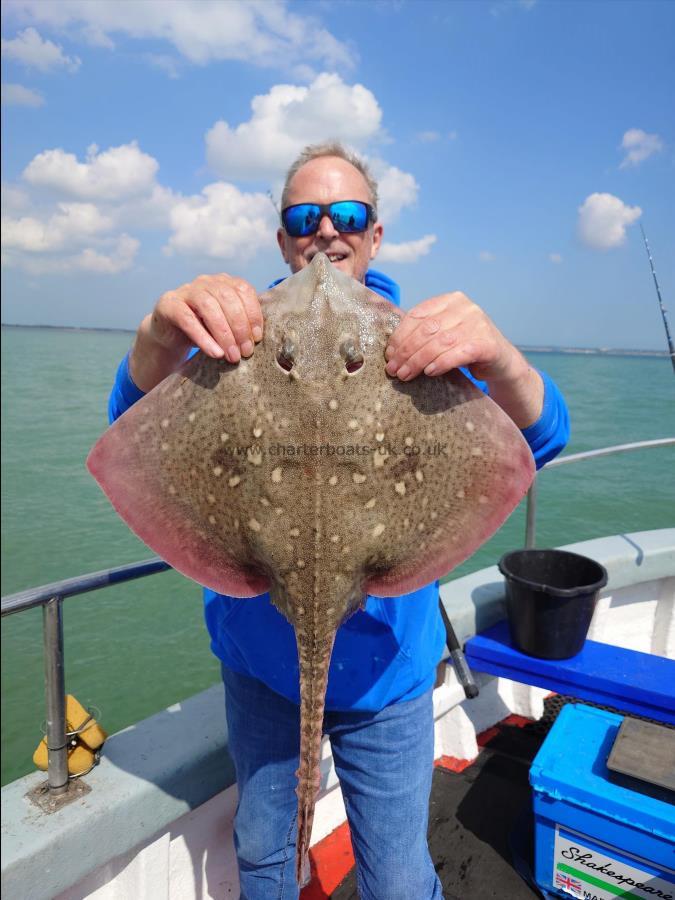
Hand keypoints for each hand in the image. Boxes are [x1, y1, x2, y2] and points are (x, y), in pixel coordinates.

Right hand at [130, 273, 262, 391]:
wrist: (170, 335)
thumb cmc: (204, 329)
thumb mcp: (226, 324)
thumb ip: (241, 323)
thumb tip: (260, 338)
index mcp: (224, 282)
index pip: (243, 290)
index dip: (253, 313)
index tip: (257, 338)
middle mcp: (206, 281)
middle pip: (228, 298)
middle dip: (240, 327)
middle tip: (245, 352)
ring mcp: (186, 290)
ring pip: (209, 307)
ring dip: (224, 334)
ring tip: (232, 356)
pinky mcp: (169, 305)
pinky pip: (188, 320)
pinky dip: (203, 338)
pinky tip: (214, 353)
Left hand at [385, 292, 543, 427]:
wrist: (500, 361)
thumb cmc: (465, 348)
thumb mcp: (444, 334)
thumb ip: (424, 333)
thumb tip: (392, 350)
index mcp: (450, 300)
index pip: (418, 315)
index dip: (400, 335)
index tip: (389, 354)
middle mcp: (465, 307)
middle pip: (427, 329)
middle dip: (406, 351)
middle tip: (394, 370)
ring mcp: (478, 323)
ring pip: (439, 342)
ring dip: (418, 361)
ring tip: (405, 375)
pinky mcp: (487, 343)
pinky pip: (458, 353)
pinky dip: (440, 363)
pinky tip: (429, 373)